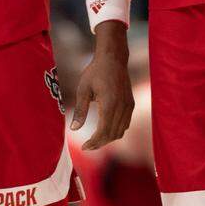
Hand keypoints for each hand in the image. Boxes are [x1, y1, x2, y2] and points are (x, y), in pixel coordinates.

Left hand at [70, 23, 133, 149]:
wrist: (113, 58)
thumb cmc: (95, 72)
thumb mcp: (83, 89)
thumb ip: (80, 110)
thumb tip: (74, 129)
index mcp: (110, 104)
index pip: (104, 132)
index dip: (94, 143)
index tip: (84, 147)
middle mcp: (122, 107)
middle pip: (112, 135)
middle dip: (99, 143)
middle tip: (87, 146)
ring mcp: (128, 105)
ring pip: (120, 131)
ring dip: (108, 139)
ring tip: (95, 139)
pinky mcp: (130, 103)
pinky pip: (125, 124)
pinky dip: (116, 131)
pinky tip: (105, 129)